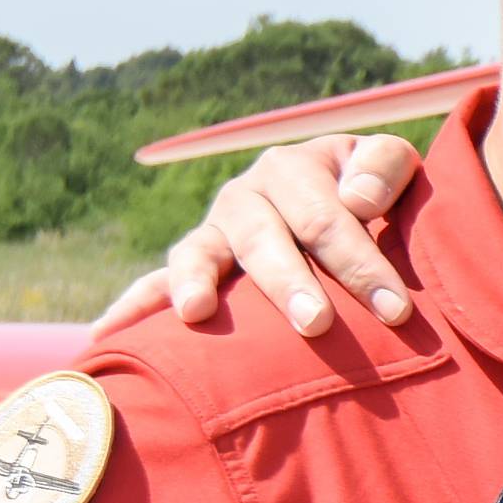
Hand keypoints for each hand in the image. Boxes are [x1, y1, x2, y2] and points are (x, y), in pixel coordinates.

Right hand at [92, 133, 422, 339]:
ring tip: (196, 313)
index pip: (328, 217)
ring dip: (196, 283)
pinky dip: (131, 306)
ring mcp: (213, 233)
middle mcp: (246, 196)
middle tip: (316, 323)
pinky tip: (105, 334)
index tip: (397, 310)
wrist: (343, 207)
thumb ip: (384, 168)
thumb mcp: (390, 171)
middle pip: (265, 239)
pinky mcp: (192, 269)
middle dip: (291, 282)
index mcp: (294, 169)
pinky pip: (153, 285)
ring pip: (199, 254)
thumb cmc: (375, 199)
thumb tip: (356, 198)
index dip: (362, 262)